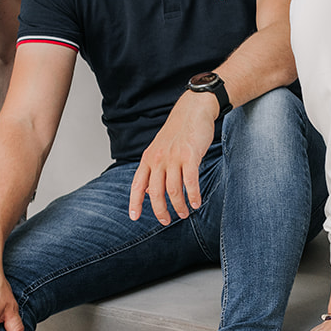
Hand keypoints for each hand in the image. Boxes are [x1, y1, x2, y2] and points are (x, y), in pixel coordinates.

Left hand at [128, 90, 217, 223]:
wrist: (193, 109)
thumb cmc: (178, 130)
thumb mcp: (159, 148)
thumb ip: (153, 169)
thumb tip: (149, 191)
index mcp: (148, 158)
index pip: (137, 184)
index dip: (135, 202)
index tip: (134, 217)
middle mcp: (158, 159)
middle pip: (155, 193)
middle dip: (160, 211)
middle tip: (167, 220)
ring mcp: (174, 157)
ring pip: (173, 190)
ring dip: (179, 206)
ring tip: (184, 213)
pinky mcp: (190, 155)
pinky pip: (190, 182)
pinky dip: (192, 196)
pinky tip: (196, 203)